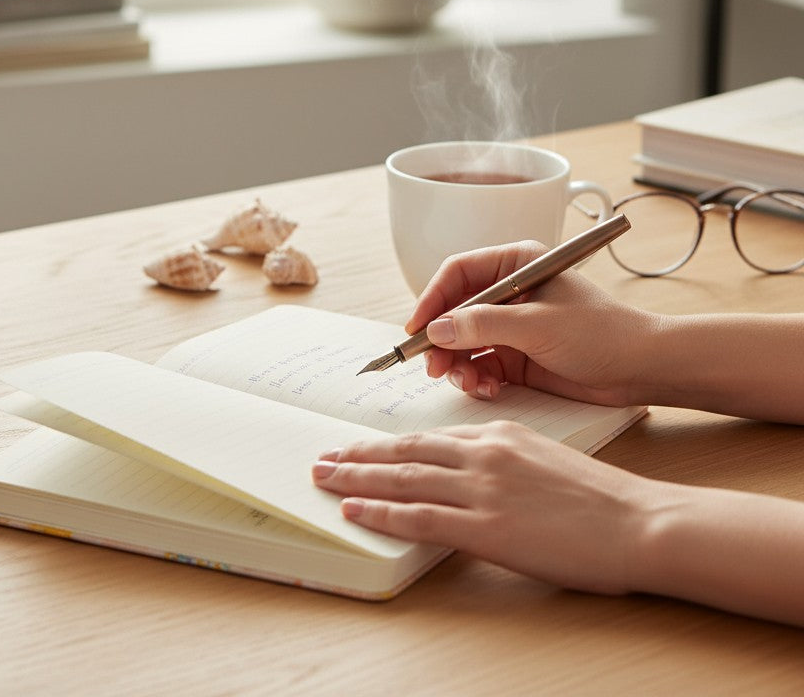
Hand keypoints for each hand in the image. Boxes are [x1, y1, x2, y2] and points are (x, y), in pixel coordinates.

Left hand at [312, 422, 656, 594]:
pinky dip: (380, 512)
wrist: (638, 522)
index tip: (362, 448)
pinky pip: (419, 517)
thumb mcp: (545, 457)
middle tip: (323, 458)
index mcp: (497, 434)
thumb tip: (468, 470)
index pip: (428, 438)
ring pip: (402, 478)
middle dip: (358, 456)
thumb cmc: (601, 497)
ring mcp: (481, 489)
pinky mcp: (485, 528)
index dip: (389, 444)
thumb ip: (502, 459)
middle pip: (404, 450)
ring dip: (356, 479)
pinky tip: (355, 512)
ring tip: (324, 479)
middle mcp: (482, 453)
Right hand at [408, 241, 657, 406]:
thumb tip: (437, 329)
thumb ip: (484, 325)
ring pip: (462, 343)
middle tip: (433, 365)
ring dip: (457, 364)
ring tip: (467, 382)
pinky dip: (476, 379)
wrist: (642, 369)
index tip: (417, 328)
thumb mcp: (538, 325)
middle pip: (454, 311)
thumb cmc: (602, 333)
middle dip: (442, 340)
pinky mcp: (516, 356)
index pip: (458, 273)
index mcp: (516, 264)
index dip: (432, 298)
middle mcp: (509, 292)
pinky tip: (488, 388)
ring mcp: (511, 326)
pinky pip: (479, 365)